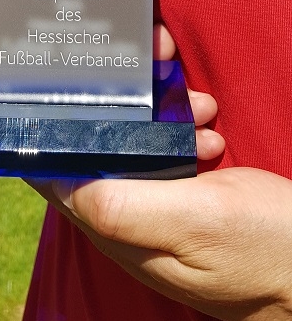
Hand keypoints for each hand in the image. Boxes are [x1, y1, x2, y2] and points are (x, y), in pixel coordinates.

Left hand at [28, 34, 289, 320]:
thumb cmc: (266, 252)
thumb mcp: (197, 222)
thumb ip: (126, 206)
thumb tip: (56, 181)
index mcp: (117, 230)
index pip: (60, 170)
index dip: (65, 119)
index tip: (80, 76)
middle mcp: (127, 222)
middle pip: (97, 147)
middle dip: (121, 104)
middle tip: (155, 68)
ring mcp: (156, 214)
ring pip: (135, 146)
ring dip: (162, 114)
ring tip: (199, 105)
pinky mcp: (184, 204)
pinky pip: (167, 155)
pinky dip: (185, 132)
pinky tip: (209, 128)